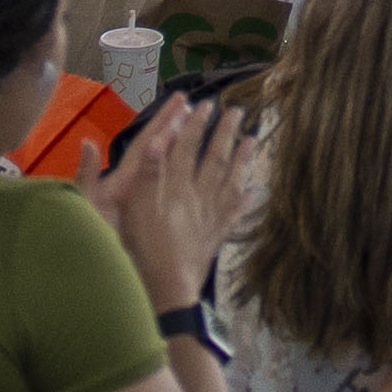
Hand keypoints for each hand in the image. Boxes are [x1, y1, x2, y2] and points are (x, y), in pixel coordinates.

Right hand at [99, 90, 267, 296]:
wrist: (167, 286)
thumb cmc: (143, 248)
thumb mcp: (134, 209)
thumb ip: (146, 174)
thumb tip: (156, 139)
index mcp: (175, 186)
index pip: (186, 148)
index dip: (194, 126)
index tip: (203, 105)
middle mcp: (198, 196)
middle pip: (214, 158)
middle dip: (224, 134)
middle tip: (237, 111)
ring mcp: (211, 215)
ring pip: (231, 180)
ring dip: (242, 158)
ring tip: (253, 140)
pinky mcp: (217, 235)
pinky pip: (236, 212)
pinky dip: (247, 199)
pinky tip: (257, 190)